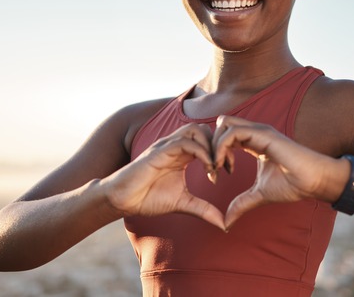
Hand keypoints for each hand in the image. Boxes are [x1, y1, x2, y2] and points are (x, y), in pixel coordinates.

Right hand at [106, 123, 224, 229]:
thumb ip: (203, 209)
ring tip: (216, 168)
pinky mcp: (159, 151)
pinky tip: (207, 169)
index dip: (223, 152)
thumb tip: (224, 224)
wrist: (123, 200)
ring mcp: (167, 146)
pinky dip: (201, 152)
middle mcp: (176, 145)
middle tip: (227, 167)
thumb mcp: (183, 203)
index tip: (230, 171)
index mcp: (183, 154)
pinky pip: (185, 142)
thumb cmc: (148, 198)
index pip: (209, 140)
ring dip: (211, 146)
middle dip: (221, 145)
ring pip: (196, 130)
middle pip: (206, 129)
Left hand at [211, 115, 343, 229]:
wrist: (313, 182)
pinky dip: (222, 148)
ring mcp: (259, 130)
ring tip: (217, 168)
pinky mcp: (263, 134)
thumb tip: (226, 222)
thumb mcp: (259, 195)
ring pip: (223, 124)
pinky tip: (225, 166)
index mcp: (253, 141)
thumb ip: (241, 203)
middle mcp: (254, 132)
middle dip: (210, 144)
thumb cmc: (292, 185)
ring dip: (214, 146)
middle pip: (220, 124)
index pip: (225, 135)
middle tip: (213, 169)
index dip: (215, 152)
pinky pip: (233, 132)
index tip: (216, 174)